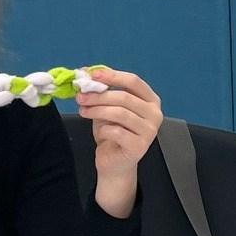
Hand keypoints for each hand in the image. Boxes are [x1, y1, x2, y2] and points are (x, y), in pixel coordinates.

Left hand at [74, 68, 162, 214]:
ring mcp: (149, 131)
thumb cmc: (113, 132)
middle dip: (99, 95)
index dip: (112, 76)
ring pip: (120, 113)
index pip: (133, 81)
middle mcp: (155, 114)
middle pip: (125, 97)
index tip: (92, 74)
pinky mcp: (140, 146)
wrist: (115, 163)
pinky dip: (103, 129)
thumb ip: (103, 91)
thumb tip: (86, 73)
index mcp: (150, 100)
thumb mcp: (108, 107)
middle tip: (81, 97)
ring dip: (97, 110)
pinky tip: (99, 132)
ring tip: (83, 111)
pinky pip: (116, 131)